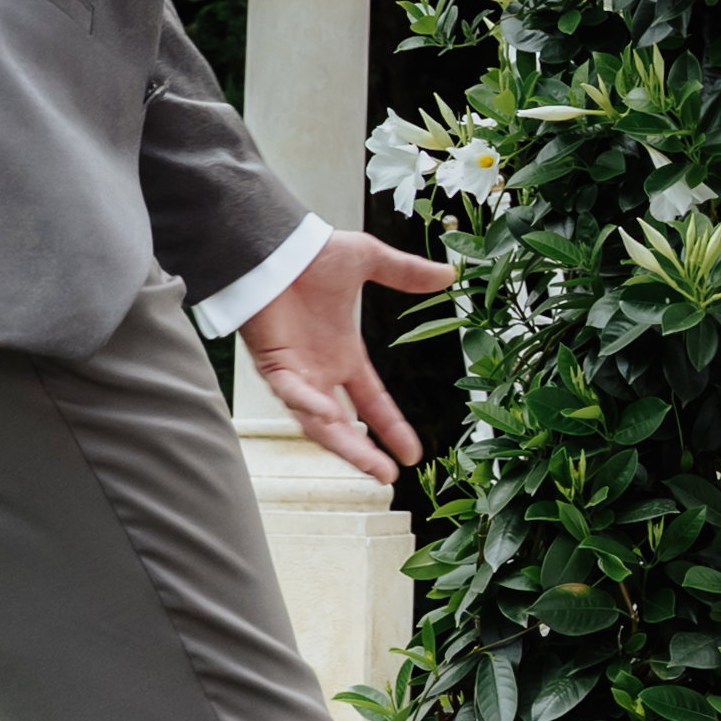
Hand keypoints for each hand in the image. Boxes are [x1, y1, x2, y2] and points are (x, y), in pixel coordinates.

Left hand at [246, 231, 451, 485]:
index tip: (412, 454)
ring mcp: (295, 371)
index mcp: (342, 355)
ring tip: (369, 465)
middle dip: (365, 453)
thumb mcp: (369, 261)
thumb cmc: (312, 252)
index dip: (391, 428)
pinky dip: (307, 404)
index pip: (372, 402)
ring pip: (317, 421)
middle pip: (345, 425)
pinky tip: (327, 415)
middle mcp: (320, 371)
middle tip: (388, 477)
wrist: (273, 243)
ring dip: (342, 443)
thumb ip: (406, 273)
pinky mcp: (272, 363)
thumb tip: (447, 274)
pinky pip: (290, 392)